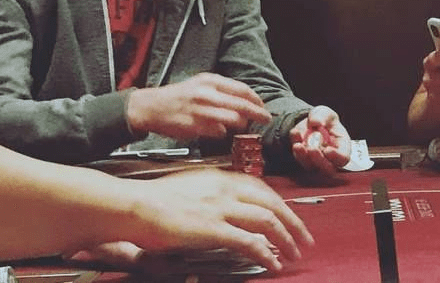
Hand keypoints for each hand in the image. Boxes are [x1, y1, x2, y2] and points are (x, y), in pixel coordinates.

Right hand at [85, 169, 313, 271]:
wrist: (135, 205)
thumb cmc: (155, 200)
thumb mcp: (191, 187)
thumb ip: (213, 195)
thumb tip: (228, 210)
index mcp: (222, 177)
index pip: (262, 188)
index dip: (281, 205)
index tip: (290, 217)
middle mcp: (227, 188)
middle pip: (272, 203)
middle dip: (293, 222)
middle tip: (304, 239)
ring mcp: (221, 207)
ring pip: (267, 221)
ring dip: (286, 239)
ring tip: (294, 254)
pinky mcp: (213, 228)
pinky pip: (249, 241)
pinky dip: (265, 253)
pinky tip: (272, 263)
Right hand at [127, 73, 271, 138]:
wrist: (152, 107)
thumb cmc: (180, 96)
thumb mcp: (201, 84)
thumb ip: (222, 90)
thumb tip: (245, 101)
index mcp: (210, 81)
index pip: (242, 89)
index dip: (256, 99)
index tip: (263, 106)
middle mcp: (207, 94)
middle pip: (242, 105)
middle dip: (257, 113)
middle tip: (266, 119)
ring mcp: (201, 111)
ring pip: (233, 119)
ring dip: (240, 124)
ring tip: (240, 125)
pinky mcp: (195, 126)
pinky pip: (219, 131)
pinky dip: (222, 132)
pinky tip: (218, 130)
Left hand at [289, 106, 350, 173]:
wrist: (310, 122)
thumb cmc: (324, 119)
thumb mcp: (325, 112)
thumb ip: (322, 116)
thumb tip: (317, 123)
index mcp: (342, 147)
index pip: (343, 158)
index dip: (336, 157)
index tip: (328, 150)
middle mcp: (330, 158)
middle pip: (327, 169)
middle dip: (319, 160)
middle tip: (312, 148)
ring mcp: (316, 161)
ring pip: (311, 166)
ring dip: (303, 157)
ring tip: (298, 144)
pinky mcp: (303, 159)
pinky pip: (299, 158)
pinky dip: (295, 149)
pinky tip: (295, 134)